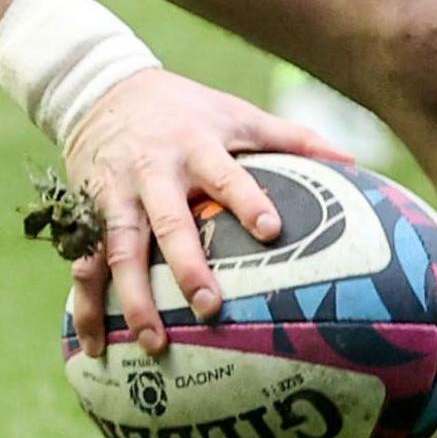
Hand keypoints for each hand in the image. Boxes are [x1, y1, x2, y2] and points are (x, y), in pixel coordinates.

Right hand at [59, 72, 352, 358]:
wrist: (101, 90)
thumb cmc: (186, 109)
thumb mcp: (236, 112)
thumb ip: (293, 137)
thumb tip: (353, 162)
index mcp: (195, 146)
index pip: (225, 174)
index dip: (246, 199)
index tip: (270, 230)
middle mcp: (152, 172)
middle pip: (168, 221)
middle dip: (186, 264)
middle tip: (210, 307)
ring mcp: (114, 196)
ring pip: (119, 251)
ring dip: (133, 298)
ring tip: (154, 342)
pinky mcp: (86, 216)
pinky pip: (84, 266)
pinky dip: (85, 307)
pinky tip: (92, 347)